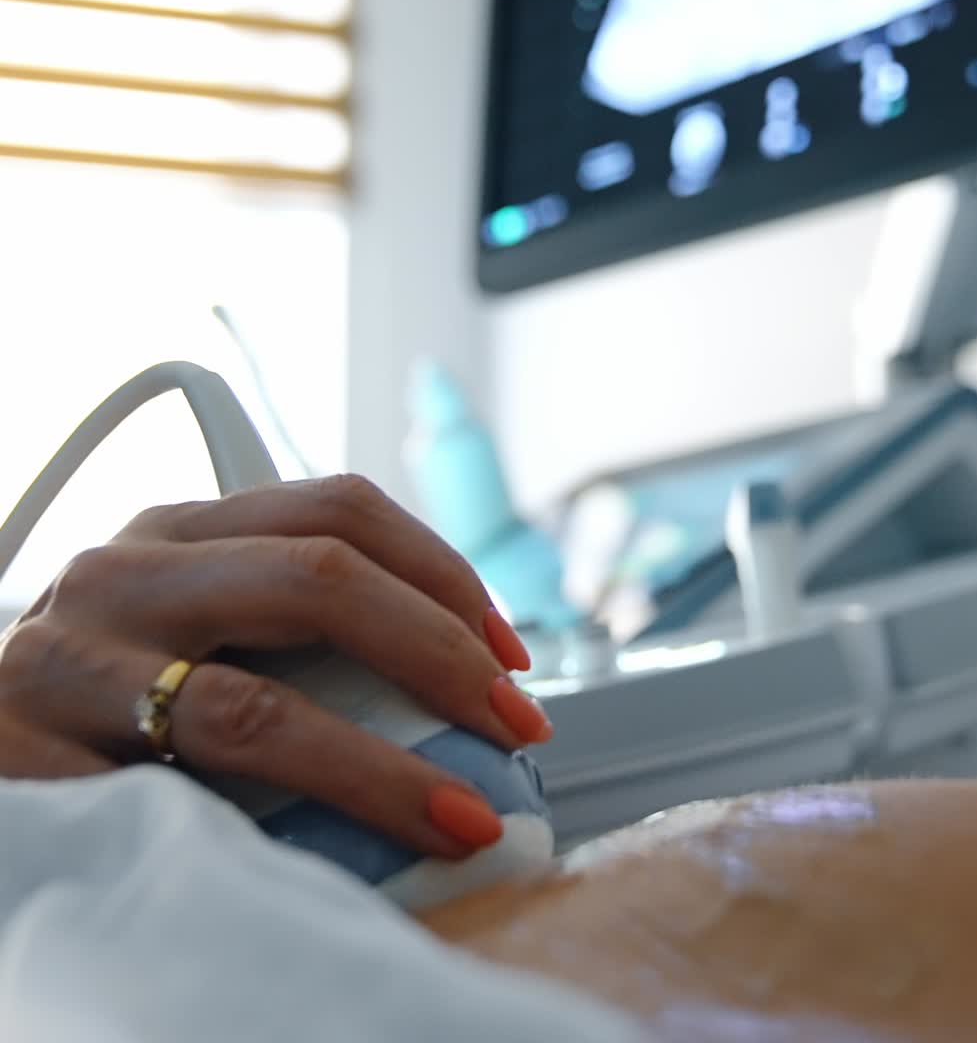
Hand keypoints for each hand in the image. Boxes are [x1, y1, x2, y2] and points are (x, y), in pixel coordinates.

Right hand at [0, 475, 550, 857]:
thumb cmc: (105, 697)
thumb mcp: (190, 625)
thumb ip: (291, 623)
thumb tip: (463, 683)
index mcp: (180, 530)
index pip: (342, 510)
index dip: (446, 573)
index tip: (510, 656)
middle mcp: (123, 574)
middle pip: (319, 580)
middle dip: (439, 654)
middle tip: (512, 726)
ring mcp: (66, 668)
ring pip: (255, 708)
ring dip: (382, 771)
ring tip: (462, 816)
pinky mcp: (23, 769)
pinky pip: (175, 812)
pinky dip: (272, 846)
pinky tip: (328, 880)